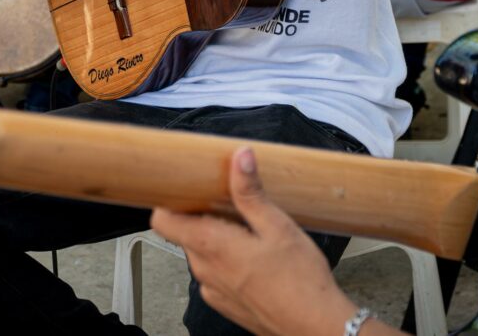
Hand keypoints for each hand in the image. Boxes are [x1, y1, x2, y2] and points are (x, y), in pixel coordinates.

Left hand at [151, 148, 357, 335]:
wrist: (315, 326)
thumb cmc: (301, 281)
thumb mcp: (278, 226)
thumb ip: (251, 192)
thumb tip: (239, 158)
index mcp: (211, 245)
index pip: (162, 220)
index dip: (169, 201)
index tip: (185, 188)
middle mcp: (204, 269)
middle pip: (185, 232)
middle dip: (203, 215)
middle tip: (232, 204)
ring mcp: (212, 289)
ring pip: (201, 252)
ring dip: (217, 238)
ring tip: (249, 231)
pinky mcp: (224, 302)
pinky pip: (214, 273)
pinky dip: (227, 261)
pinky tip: (255, 258)